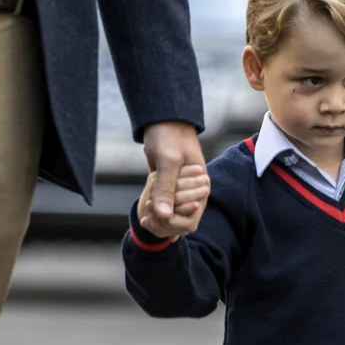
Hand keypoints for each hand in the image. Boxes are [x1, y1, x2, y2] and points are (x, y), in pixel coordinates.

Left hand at [143, 121, 208, 236]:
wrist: (163, 120)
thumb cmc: (169, 136)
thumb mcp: (168, 161)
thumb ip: (166, 189)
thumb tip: (162, 215)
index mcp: (201, 188)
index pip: (190, 221)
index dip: (171, 224)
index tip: (152, 216)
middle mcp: (194, 192)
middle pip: (181, 223)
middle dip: (162, 224)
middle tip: (145, 218)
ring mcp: (181, 190)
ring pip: (172, 216)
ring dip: (158, 220)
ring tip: (144, 216)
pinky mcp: (170, 185)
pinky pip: (165, 206)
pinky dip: (156, 212)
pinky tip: (145, 216)